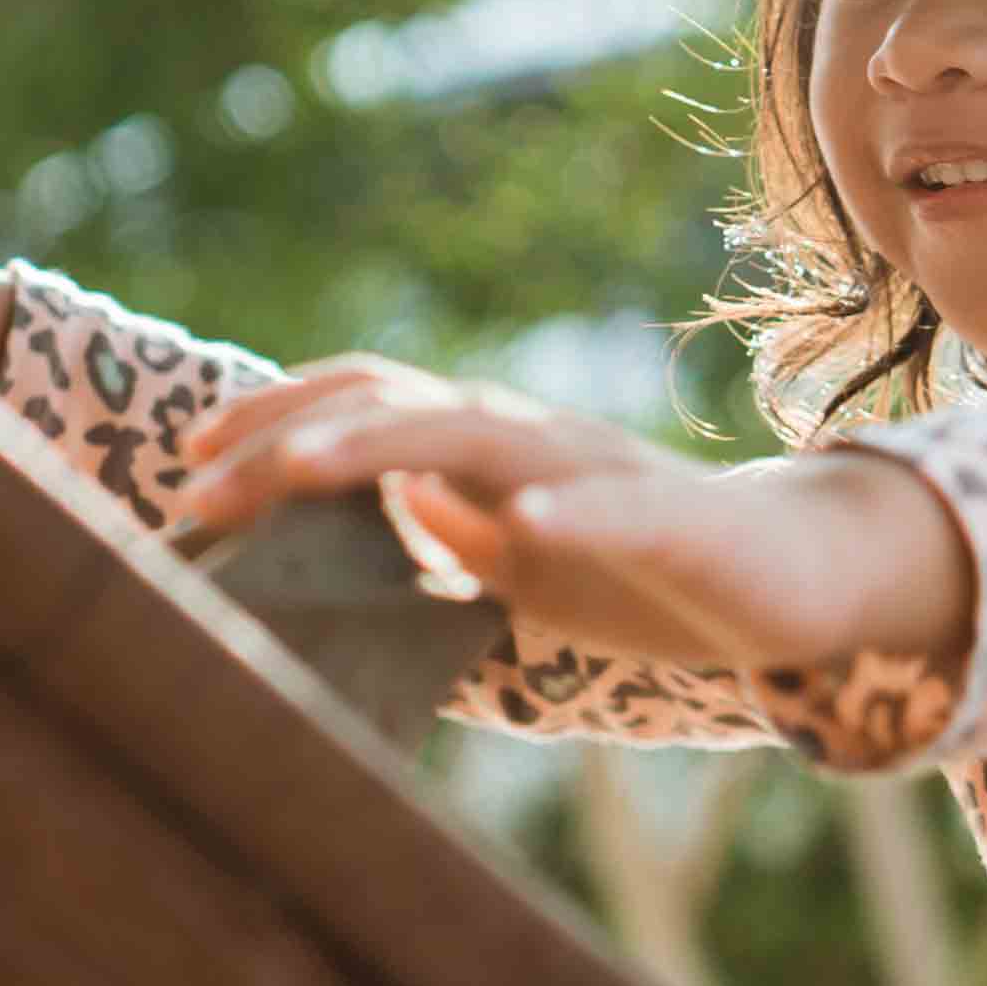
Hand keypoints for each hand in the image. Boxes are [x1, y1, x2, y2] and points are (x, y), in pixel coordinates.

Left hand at [169, 359, 977, 678]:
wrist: (800, 579)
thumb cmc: (652, 573)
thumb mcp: (518, 561)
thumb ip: (444, 532)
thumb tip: (358, 517)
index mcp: (493, 455)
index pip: (368, 408)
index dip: (274, 423)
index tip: (186, 470)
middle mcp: (536, 443)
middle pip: (397, 406)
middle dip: (290, 438)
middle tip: (196, 486)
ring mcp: (602, 476)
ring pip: (483, 437)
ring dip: (384, 447)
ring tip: (300, 470)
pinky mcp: (677, 523)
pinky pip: (617, 511)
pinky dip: (571, 514)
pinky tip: (527, 528)